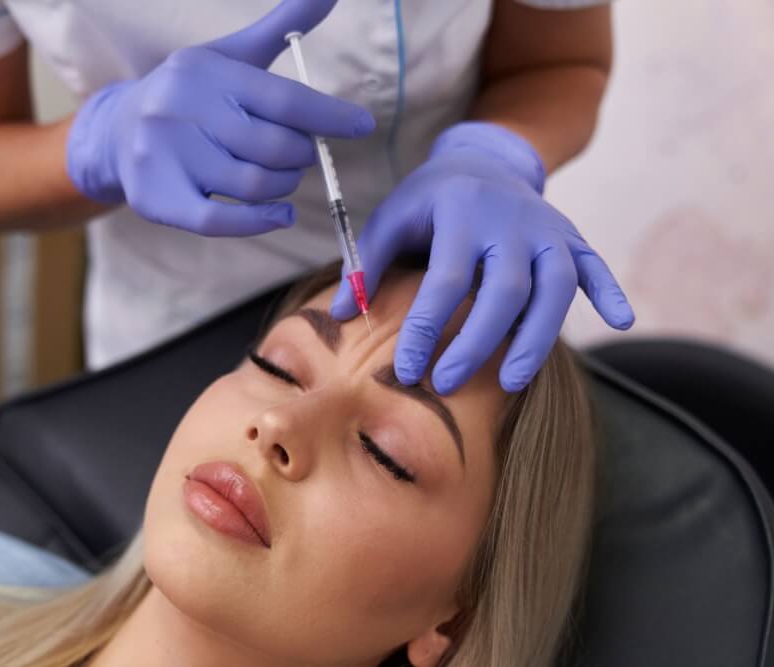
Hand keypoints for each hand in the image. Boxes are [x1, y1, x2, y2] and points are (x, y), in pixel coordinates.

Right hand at [65, 0, 374, 236]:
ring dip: (284, 186)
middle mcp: (181, 110)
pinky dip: (260, 222)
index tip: (361, 125)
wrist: (117, 133)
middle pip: (273, 147)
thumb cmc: (192, 95)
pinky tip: (280, 214)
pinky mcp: (157, 198)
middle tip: (301, 154)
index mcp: (206, 72)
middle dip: (300, 155)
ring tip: (282, 177)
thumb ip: (280, 27)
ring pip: (254, 185)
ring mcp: (165, 156)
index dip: (329, 115)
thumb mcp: (230, 55)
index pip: (282, 97)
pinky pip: (220, 221)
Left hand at [330, 121, 633, 393]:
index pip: (446, 279)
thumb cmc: (429, 200)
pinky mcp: (572, 237)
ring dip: (537, 336)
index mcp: (461, 213)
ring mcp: (548, 228)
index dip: (426, 327)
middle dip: (477, 342)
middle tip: (447, 384)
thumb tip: (337, 315)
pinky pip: (597, 264)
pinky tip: (622, 320)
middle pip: (504, 290)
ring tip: (513, 382)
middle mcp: (511, 221)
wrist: (483, 158)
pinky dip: (611, 290)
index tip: (406, 369)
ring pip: (554, 287)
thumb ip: (365, 263)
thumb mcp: (391, 217)